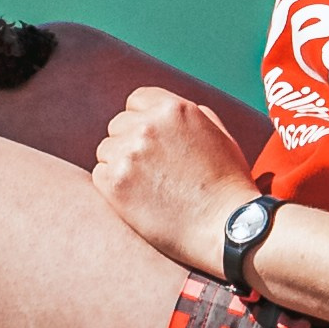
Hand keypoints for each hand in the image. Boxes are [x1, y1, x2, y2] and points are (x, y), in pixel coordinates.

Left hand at [92, 85, 257, 276]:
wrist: (226, 227)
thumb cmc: (228, 184)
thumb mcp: (219, 135)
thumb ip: (190, 115)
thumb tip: (165, 110)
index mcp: (174, 109)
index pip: (136, 100)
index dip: (142, 120)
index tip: (151, 142)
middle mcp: (148, 125)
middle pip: (118, 125)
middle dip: (130, 143)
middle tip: (151, 171)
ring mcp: (129, 153)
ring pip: (106, 150)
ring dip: (120, 165)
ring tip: (146, 188)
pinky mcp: (115, 182)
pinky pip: (100, 174)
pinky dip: (113, 187)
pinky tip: (137, 200)